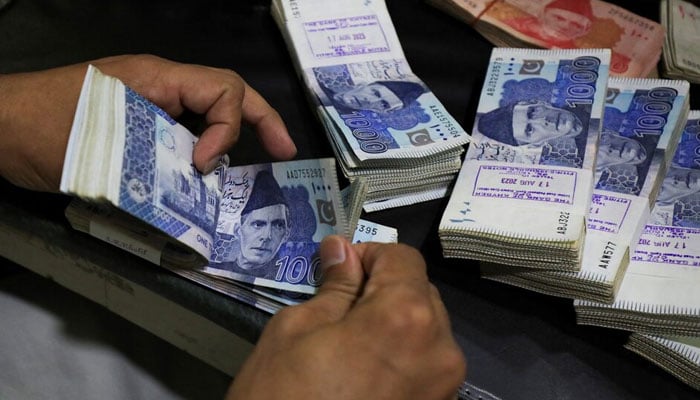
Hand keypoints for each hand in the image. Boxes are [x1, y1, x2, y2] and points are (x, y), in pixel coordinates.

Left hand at [0, 54, 295, 191]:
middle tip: (284, 151)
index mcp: (156, 78)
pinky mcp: (137, 126)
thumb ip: (160, 159)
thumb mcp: (105, 143)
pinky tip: (202, 182)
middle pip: (226, 93)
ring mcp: (148, 105)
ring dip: (231, 140)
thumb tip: (202, 182)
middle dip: (261, 120)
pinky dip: (200, 154)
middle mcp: (159, 87)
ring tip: (245, 175)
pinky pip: (182, 133)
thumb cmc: (40, 130)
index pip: (222, 90)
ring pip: (207, 113)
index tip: (207, 166)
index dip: (229, 128)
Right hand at [226, 235, 465, 399]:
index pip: (402, 258)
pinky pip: (426, 365)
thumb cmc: (284, 399)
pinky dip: (401, 355)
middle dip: (382, 290)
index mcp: (407, 316)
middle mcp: (442, 348)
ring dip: (393, 323)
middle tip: (338, 308)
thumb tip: (342, 249)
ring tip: (350, 345)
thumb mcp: (295, 331)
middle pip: (420, 292)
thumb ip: (333, 286)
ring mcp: (446, 387)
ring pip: (426, 329)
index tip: (338, 269)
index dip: (368, 255)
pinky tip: (365, 372)